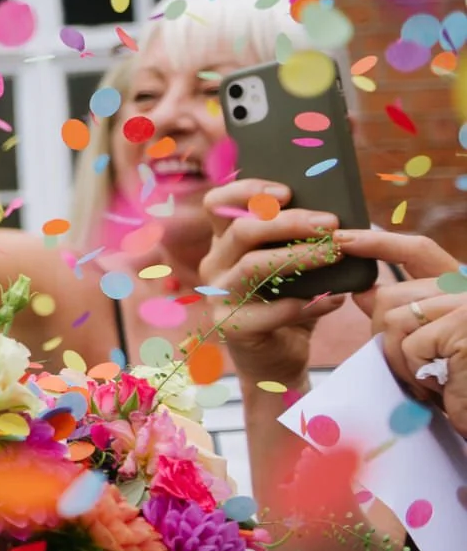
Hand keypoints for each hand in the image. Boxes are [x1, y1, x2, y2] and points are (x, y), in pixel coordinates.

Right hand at [197, 180, 352, 377]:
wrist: (276, 359)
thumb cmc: (288, 303)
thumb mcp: (291, 266)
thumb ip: (298, 240)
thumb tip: (335, 214)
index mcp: (224, 243)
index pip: (218, 204)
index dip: (248, 191)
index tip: (288, 190)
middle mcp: (213, 265)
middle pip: (242, 230)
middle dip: (289, 222)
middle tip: (330, 223)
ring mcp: (218, 297)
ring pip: (253, 266)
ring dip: (300, 256)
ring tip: (336, 253)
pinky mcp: (231, 326)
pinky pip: (271, 310)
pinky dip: (308, 303)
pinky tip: (335, 300)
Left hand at [352, 229, 466, 429]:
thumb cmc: (463, 383)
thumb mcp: (431, 343)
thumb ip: (404, 313)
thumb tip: (362, 290)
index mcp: (464, 287)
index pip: (419, 251)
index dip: (379, 243)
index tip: (343, 239)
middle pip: (392, 295)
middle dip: (383, 335)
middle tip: (411, 366)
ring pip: (393, 320)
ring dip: (399, 359)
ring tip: (429, 380)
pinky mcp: (462, 328)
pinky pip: (407, 346)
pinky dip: (413, 372)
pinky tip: (440, 387)